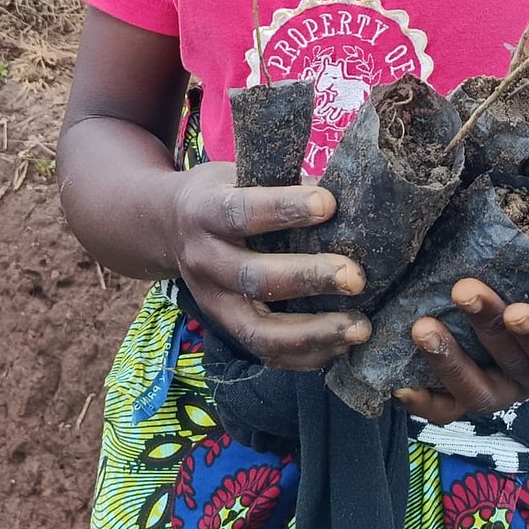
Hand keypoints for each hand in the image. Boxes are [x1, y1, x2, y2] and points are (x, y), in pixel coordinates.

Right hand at [169, 162, 368, 370]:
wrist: (169, 226)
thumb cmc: (222, 193)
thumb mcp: (240, 173)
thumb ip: (282, 182)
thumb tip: (346, 193)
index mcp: (204, 213)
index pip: (240, 213)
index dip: (284, 209)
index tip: (329, 204)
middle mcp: (203, 261)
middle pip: (253, 278)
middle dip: (308, 278)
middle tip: (355, 277)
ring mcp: (212, 302)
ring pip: (259, 331)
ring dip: (314, 332)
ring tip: (360, 326)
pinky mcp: (225, 328)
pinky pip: (266, 354)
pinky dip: (306, 355)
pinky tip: (342, 344)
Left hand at [395, 242, 528, 423]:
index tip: (518, 312)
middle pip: (510, 366)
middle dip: (485, 327)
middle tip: (461, 289)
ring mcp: (504, 380)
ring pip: (476, 391)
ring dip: (447, 364)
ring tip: (419, 327)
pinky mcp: (475, 375)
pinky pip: (450, 403)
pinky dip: (425, 399)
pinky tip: (397, 383)